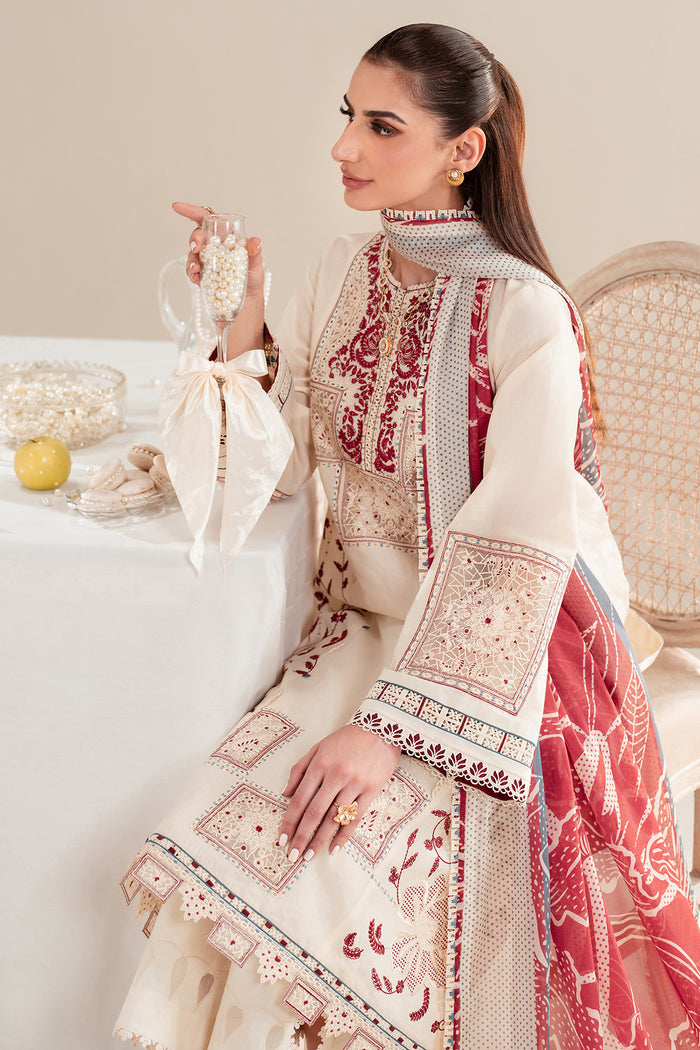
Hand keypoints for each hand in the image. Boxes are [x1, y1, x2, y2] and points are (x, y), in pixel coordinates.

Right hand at [171, 201, 264, 358]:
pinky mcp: (203, 277)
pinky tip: (197, 278)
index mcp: (227, 239)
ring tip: (196, 269)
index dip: (192, 211)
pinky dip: (191, 273)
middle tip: (196, 247)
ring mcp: (207, 262)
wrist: (246, 309)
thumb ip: (254, 254)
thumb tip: (255, 242)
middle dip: (194, 238)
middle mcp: (215, 248)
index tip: (177, 207)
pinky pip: (192, 271)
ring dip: (191, 259)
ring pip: (192, 254)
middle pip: (198, 235)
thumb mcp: (256, 268)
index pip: (209, 220)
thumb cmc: (253, 284)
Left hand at [279, 725, 400, 861]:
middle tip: (292, 856)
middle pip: (315, 813)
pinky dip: (344, 835)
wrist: (382, 728)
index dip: (290, 821)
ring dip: (320, 840)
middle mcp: (336, 775)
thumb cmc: (347, 738)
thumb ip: (300, 769)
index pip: (300, 799)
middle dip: (301, 837)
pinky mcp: (371, 790)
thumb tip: (285, 793)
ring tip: (309, 856)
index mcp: (320, 764)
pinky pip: (355, 818)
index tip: (282, 839)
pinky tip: (334, 849)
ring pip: (334, 818)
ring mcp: (355, 784)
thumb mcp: (319, 747)